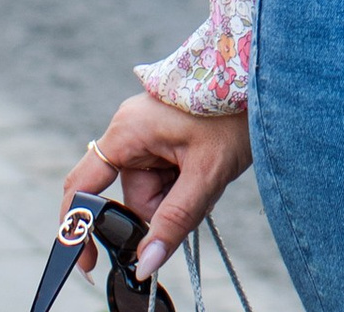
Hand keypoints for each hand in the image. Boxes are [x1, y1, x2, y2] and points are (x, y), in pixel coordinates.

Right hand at [63, 93, 252, 282]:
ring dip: (178, 195)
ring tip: (209, 171)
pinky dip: (183, 183)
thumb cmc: (235, 114)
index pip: (82, 187)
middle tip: (198, 194)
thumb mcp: (206, 174)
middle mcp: (130, 129)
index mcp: (128, 131)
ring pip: (151, 191)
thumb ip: (174, 221)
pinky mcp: (162, 135)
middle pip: (130, 196)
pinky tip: (205, 167)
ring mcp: (146, 131)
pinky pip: (163, 176)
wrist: (265, 78)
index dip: (78, 228)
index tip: (90, 265)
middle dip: (163, 208)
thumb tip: (145, 265)